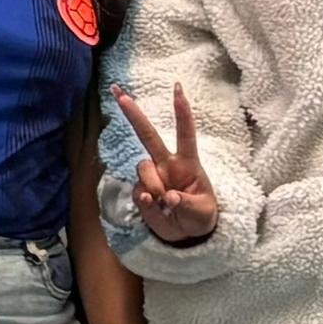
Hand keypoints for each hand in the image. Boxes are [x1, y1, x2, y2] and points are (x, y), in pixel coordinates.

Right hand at [113, 84, 220, 247]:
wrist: (187, 235)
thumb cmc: (201, 216)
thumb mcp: (203, 211)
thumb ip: (186, 203)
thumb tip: (168, 197)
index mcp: (188, 163)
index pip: (185, 133)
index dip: (181, 111)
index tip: (178, 88)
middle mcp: (167, 165)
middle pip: (148, 135)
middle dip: (133, 114)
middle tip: (119, 93)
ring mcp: (153, 177)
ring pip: (143, 168)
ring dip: (153, 186)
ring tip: (165, 204)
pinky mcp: (141, 192)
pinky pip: (138, 191)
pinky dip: (147, 202)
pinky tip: (156, 209)